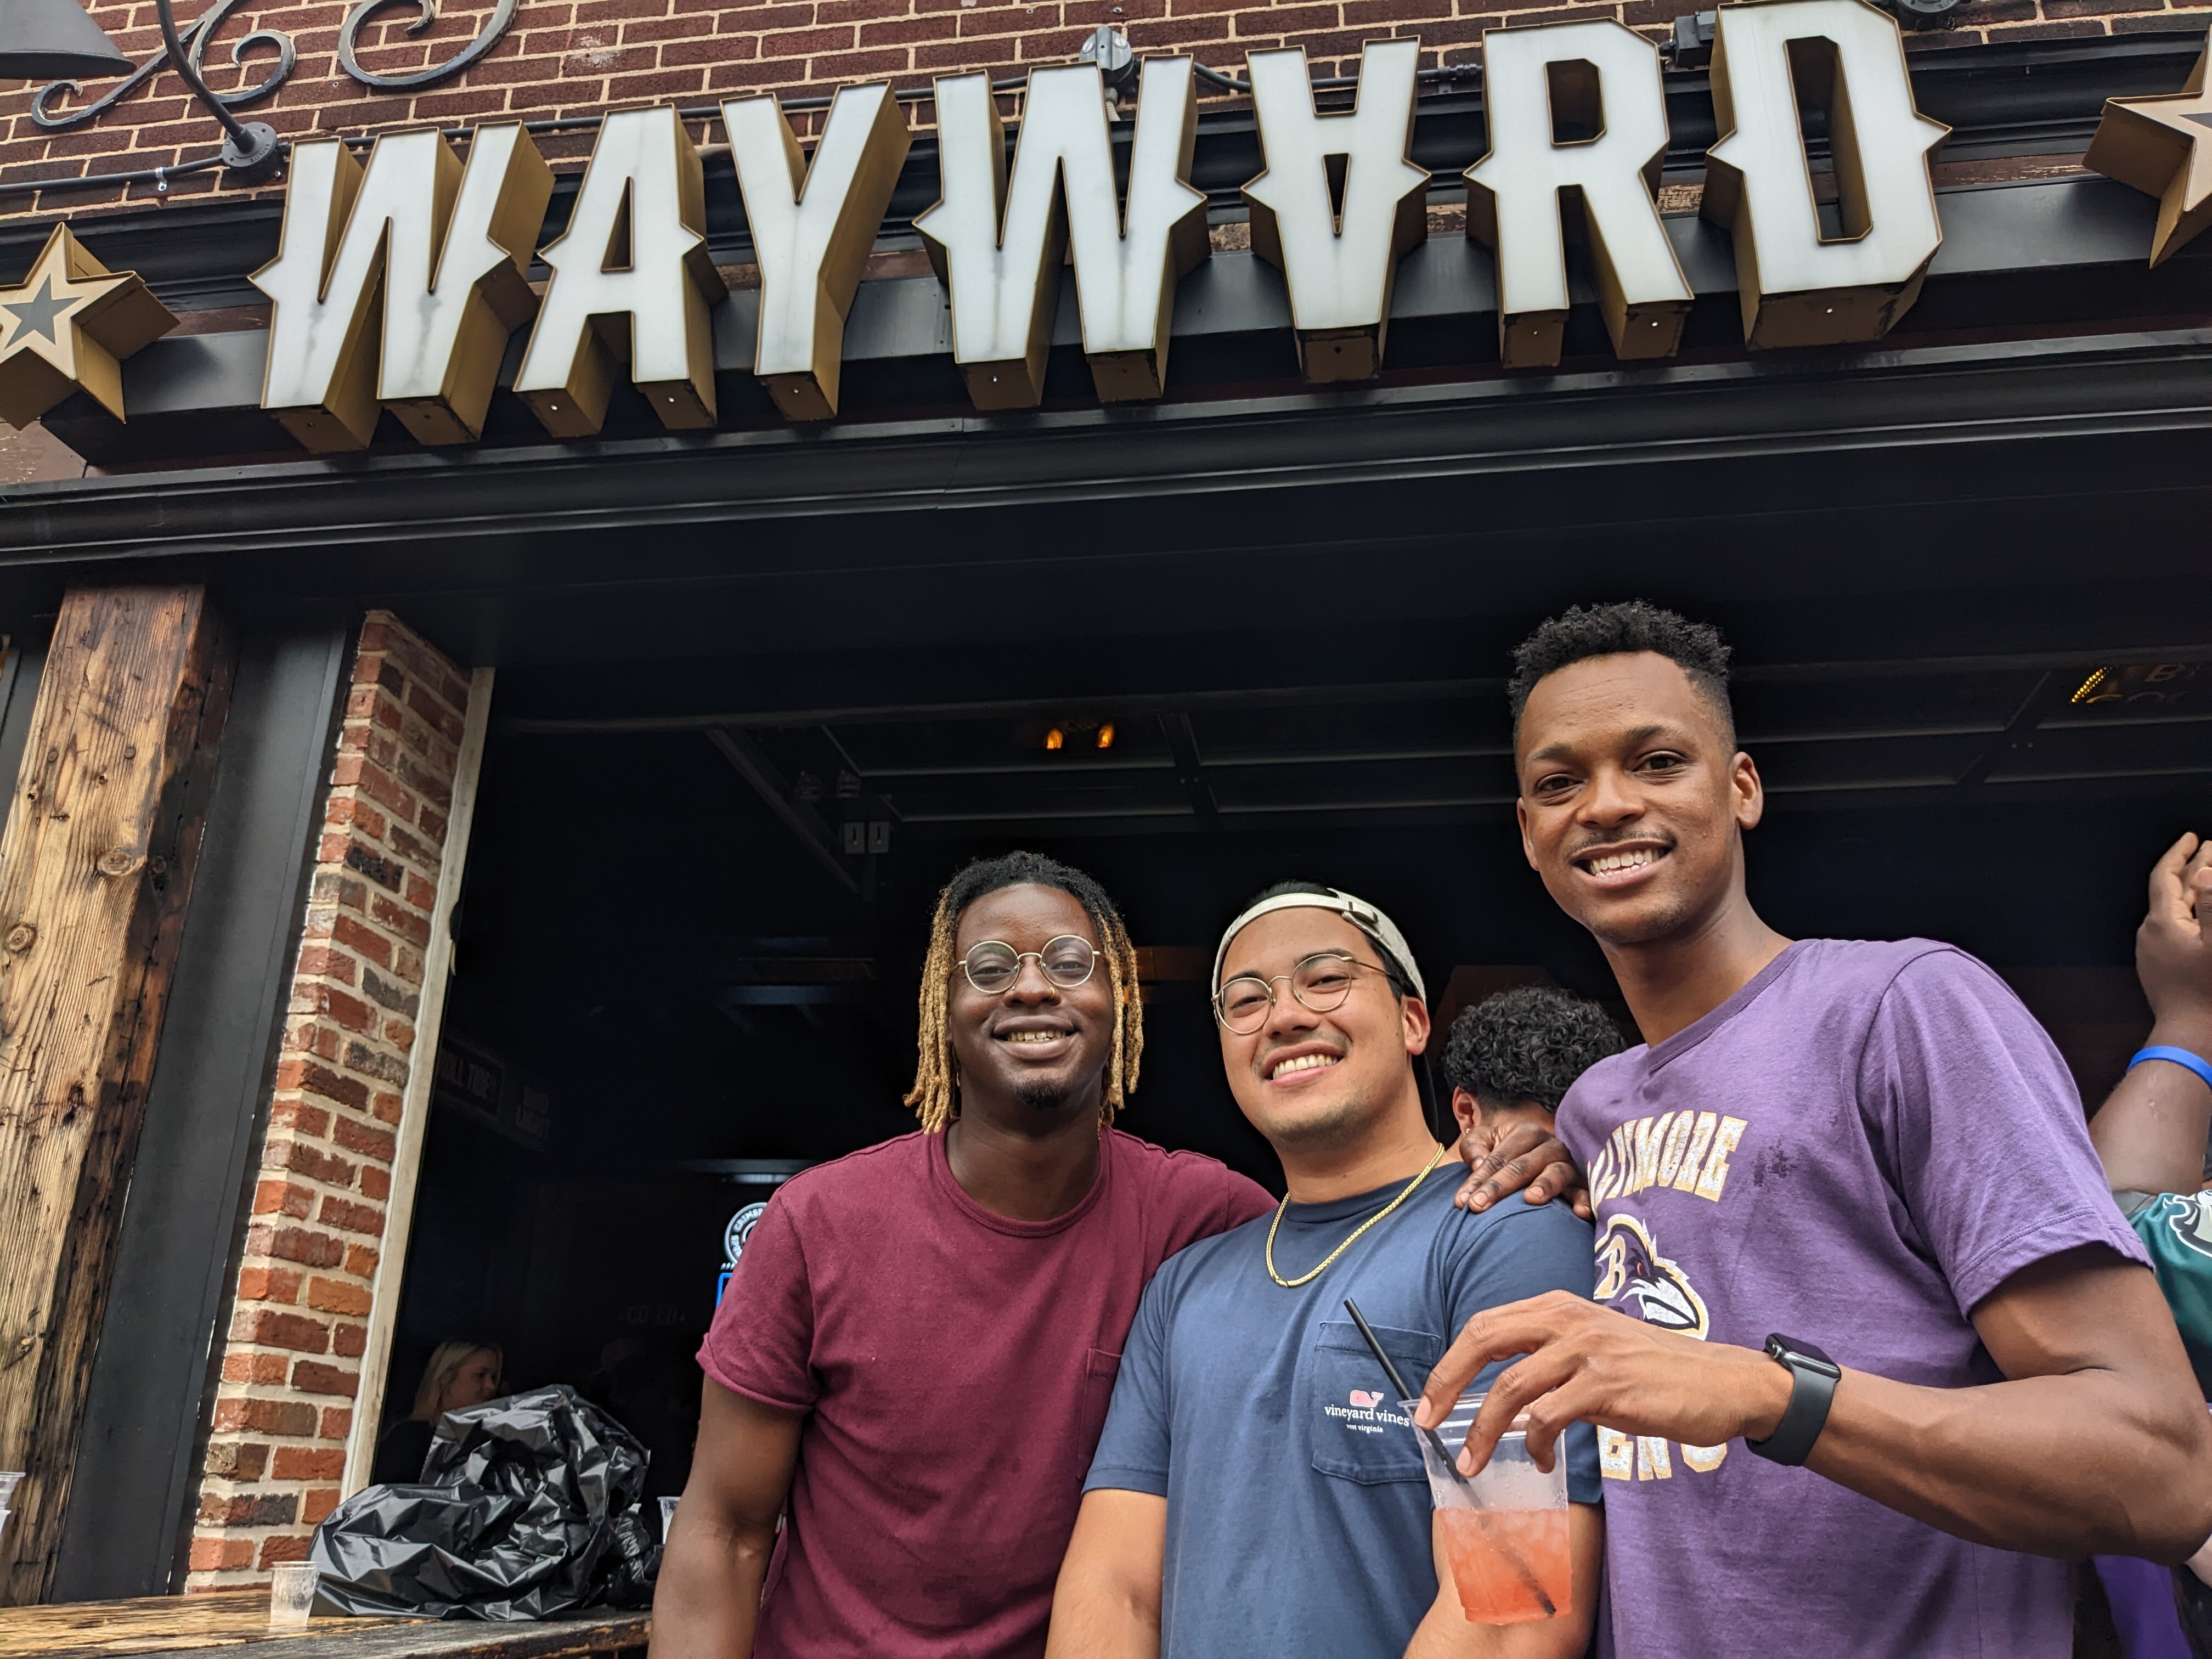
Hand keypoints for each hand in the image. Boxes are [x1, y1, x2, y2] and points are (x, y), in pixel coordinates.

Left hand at [1413, 1291, 1791, 1476]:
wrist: (1721, 1381)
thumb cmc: (1654, 1370)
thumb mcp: (1595, 1346)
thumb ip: (1551, 1355)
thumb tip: (1504, 1392)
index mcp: (1558, 1306)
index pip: (1485, 1324)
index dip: (1449, 1362)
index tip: (1428, 1400)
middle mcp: (1567, 1319)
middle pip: (1483, 1340)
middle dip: (1445, 1383)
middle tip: (1424, 1421)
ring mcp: (1587, 1350)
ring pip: (1511, 1386)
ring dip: (1481, 1429)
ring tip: (1470, 1461)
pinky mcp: (1607, 1385)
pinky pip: (1549, 1417)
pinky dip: (1534, 1443)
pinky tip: (1539, 1459)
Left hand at [1452, 1120, 1589, 1218]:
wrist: (1530, 1157)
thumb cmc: (1502, 1152)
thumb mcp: (1483, 1141)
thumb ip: (1474, 1148)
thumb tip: (1478, 1166)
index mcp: (1526, 1132)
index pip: (1499, 1157)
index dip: (1479, 1179)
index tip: (1462, 1201)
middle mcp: (1550, 1145)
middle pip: (1523, 1165)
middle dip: (1498, 1187)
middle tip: (1478, 1207)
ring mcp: (1567, 1164)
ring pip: (1556, 1173)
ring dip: (1544, 1185)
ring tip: (1530, 1199)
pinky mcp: (1581, 1184)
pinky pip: (1584, 1192)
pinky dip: (1584, 1201)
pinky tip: (1581, 1213)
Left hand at [2138, 832, 2211, 1055]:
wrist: (2192, 1037)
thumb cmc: (2210, 993)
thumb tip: (2206, 872)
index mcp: (2162, 923)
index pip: (2166, 876)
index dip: (2180, 853)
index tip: (2193, 837)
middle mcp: (2151, 933)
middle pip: (2172, 890)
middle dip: (2192, 867)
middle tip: (2210, 848)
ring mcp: (2154, 951)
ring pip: (2175, 910)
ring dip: (2194, 891)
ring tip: (2210, 875)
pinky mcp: (2161, 967)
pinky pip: (2176, 930)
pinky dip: (2192, 915)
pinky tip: (2203, 915)